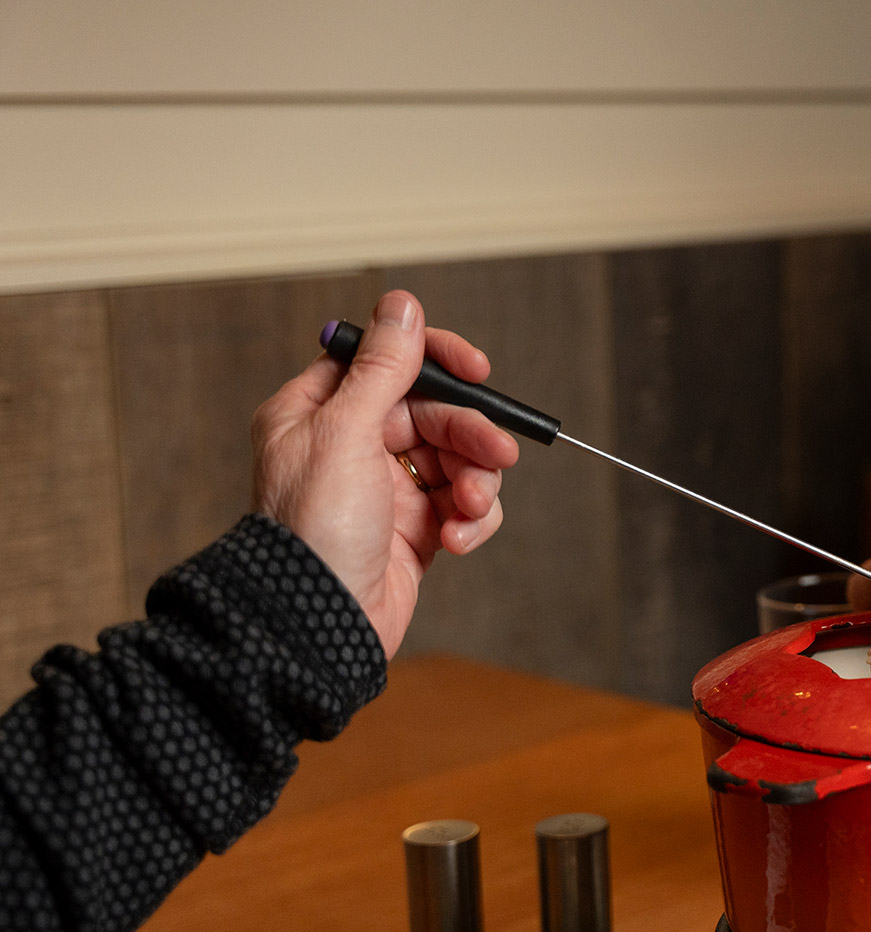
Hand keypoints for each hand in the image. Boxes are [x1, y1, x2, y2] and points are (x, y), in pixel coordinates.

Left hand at [251, 290, 519, 657]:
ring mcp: (383, 490)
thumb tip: (402, 305)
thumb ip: (383, 370)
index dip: (434, 361)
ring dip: (475, 481)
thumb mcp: (346, 434)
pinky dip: (470, 520)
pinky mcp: (413, 531)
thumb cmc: (313, 531)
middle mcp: (349, 446)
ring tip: (469, 508)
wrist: (317, 626)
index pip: (385, 363)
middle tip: (497, 455)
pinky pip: (461, 506)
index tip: (476, 369)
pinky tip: (458, 539)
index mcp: (317, 412)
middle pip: (433, 413)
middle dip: (469, 434)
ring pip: (455, 459)